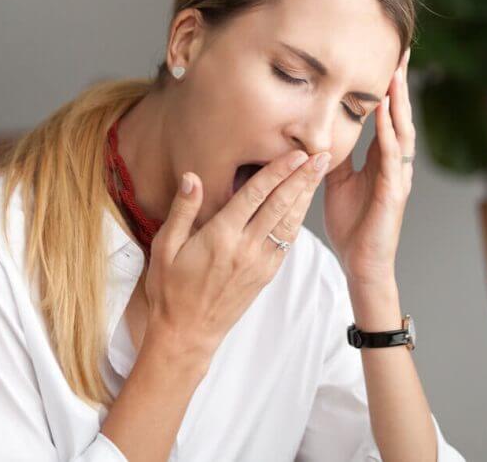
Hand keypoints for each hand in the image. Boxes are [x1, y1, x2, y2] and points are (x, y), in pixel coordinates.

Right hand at [143, 148, 329, 360]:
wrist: (187, 333)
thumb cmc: (170, 289)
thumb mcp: (164, 247)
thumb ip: (182, 210)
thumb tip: (192, 177)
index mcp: (221, 237)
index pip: (256, 195)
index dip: (278, 171)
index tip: (296, 153)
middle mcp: (245, 248)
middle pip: (281, 205)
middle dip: (302, 178)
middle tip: (322, 155)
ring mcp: (259, 263)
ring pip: (289, 223)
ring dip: (306, 196)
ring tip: (320, 173)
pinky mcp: (265, 276)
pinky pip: (286, 242)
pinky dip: (298, 220)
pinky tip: (304, 205)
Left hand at [322, 48, 413, 288]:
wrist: (360, 263)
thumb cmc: (351, 224)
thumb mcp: (336, 181)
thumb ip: (333, 155)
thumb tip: (318, 131)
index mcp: (381, 159)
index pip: (386, 115)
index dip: (386, 87)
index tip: (385, 56)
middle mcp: (394, 163)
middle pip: (400, 115)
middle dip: (400, 83)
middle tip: (401, 50)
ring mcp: (397, 177)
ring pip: (402, 131)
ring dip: (399, 102)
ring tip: (397, 74)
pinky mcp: (394, 193)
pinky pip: (392, 159)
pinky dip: (390, 135)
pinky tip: (387, 116)